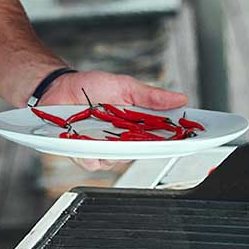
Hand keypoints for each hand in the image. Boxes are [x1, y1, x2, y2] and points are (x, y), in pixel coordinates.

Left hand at [41, 71, 188, 171]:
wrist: (58, 87)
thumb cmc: (90, 87)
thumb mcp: (124, 86)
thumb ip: (150, 96)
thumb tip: (180, 98)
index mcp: (135, 125)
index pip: (160, 137)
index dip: (176, 140)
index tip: (189, 138)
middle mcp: (121, 140)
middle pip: (140, 153)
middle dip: (144, 147)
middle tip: (145, 136)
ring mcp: (101, 148)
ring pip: (115, 161)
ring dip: (113, 149)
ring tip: (107, 133)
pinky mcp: (82, 153)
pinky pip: (91, 162)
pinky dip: (90, 153)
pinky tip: (86, 142)